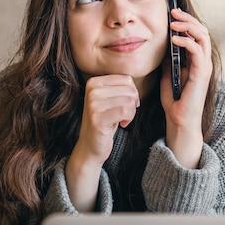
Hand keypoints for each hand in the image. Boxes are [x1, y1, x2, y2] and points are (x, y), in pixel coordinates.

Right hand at [65, 74, 139, 210]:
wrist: (90, 146)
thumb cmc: (105, 121)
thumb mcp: (110, 100)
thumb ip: (120, 87)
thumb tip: (134, 83)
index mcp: (94, 82)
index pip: (126, 79)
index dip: (133, 93)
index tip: (127, 105)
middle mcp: (91, 90)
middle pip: (129, 90)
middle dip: (133, 103)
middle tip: (126, 114)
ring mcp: (93, 104)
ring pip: (128, 100)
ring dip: (131, 113)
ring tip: (123, 119)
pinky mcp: (97, 118)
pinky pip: (125, 111)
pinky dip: (129, 119)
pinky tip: (122, 124)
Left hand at [160, 7, 212, 167]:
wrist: (178, 120)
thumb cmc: (174, 100)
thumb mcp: (167, 74)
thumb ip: (169, 60)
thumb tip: (164, 46)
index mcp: (196, 60)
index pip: (195, 34)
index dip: (185, 22)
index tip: (171, 13)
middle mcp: (203, 61)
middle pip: (201, 31)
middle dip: (187, 19)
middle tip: (173, 11)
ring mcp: (204, 66)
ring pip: (202, 37)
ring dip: (188, 26)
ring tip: (173, 22)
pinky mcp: (201, 73)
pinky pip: (197, 51)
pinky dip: (187, 41)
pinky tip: (174, 39)